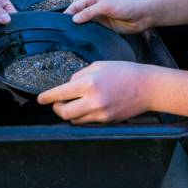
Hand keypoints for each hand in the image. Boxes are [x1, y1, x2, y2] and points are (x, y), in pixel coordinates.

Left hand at [38, 61, 152, 122]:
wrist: (147, 87)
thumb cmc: (124, 72)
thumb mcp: (98, 66)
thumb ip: (79, 76)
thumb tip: (67, 86)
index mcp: (89, 83)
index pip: (60, 93)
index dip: (47, 97)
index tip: (40, 99)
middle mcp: (93, 100)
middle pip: (64, 112)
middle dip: (57, 108)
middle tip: (57, 103)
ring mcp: (101, 113)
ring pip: (75, 119)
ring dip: (70, 113)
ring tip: (73, 103)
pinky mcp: (107, 121)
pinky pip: (87, 121)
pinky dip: (83, 115)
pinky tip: (86, 107)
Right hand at [65, 0, 151, 33]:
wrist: (143, 14)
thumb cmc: (125, 4)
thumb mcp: (105, 5)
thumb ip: (89, 12)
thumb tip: (74, 19)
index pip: (77, 5)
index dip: (68, 12)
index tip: (58, 20)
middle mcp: (96, 7)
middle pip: (80, 14)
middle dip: (72, 21)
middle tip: (61, 30)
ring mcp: (101, 18)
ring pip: (86, 23)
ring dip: (80, 28)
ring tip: (69, 36)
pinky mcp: (107, 28)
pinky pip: (94, 31)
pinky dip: (88, 34)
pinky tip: (82, 39)